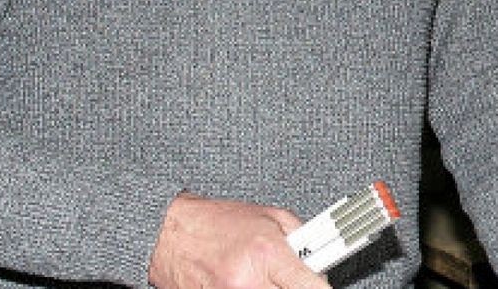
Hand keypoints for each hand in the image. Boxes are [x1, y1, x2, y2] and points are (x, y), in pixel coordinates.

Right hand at [148, 192, 330, 288]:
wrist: (171, 235)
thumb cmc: (218, 222)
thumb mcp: (271, 216)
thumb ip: (301, 237)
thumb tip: (321, 256)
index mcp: (268, 253)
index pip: (311, 286)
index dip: (321, 288)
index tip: (326, 288)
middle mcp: (250, 281)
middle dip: (297, 288)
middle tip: (292, 278)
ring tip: (265, 276)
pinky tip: (249, 282)